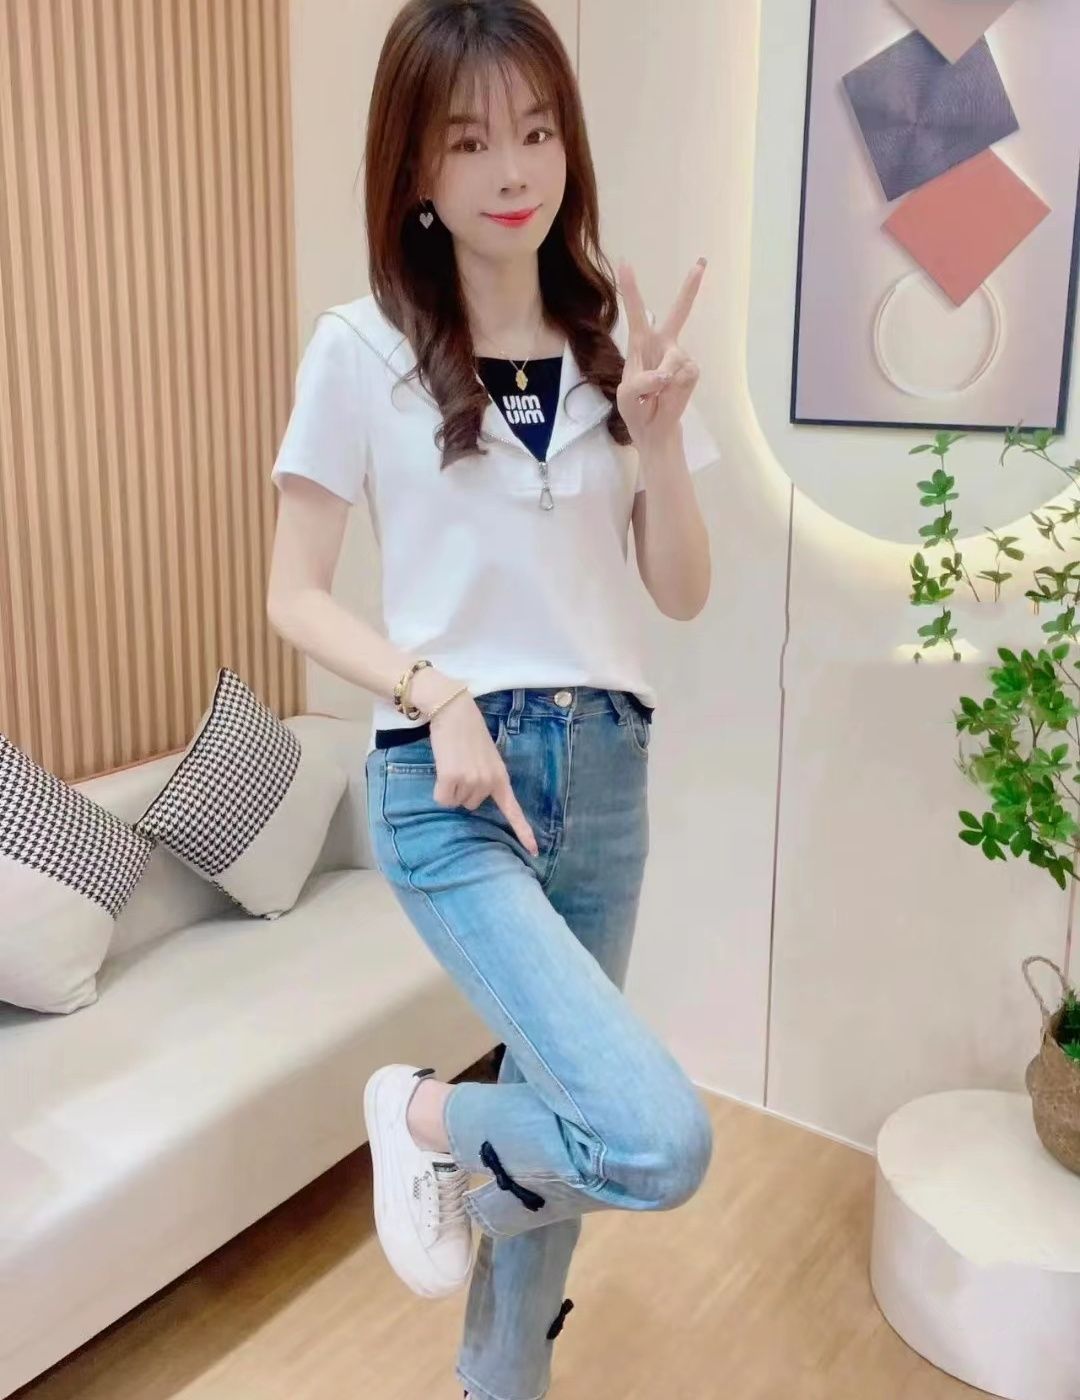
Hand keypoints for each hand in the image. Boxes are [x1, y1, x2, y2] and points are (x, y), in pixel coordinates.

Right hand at [420, 685, 539, 856]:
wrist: (453, 711)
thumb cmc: (468, 733)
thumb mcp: (487, 757)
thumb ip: (487, 778)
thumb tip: (472, 798)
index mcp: (501, 778)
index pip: (514, 810)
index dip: (523, 832)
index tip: (535, 851)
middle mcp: (489, 783)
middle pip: (470, 806)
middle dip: (462, 789)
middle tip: (461, 765)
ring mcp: (471, 781)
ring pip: (454, 803)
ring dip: (450, 787)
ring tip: (453, 763)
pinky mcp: (452, 778)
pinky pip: (442, 798)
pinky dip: (439, 788)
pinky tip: (443, 768)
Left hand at [615, 258, 705, 450]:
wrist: (653, 430)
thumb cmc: (635, 409)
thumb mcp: (627, 396)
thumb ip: (642, 382)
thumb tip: (665, 374)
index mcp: (640, 345)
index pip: (637, 314)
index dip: (631, 290)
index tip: (625, 263)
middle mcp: (662, 345)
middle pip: (678, 313)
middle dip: (690, 289)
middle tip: (701, 263)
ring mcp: (679, 358)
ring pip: (675, 359)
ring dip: (663, 381)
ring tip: (655, 395)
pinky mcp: (691, 372)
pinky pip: (685, 375)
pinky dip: (674, 389)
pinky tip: (668, 397)